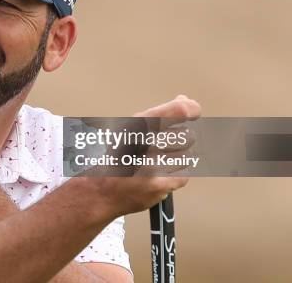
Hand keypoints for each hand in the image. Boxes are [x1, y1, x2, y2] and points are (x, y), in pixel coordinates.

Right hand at [87, 95, 200, 216]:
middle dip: (181, 141)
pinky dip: (174, 176)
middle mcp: (144, 142)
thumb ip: (159, 115)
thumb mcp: (129, 128)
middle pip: (187, 136)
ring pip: (187, 157)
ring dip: (177, 160)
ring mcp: (152, 165)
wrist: (98, 191)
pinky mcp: (158, 185)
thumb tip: (185, 100)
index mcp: (136, 124)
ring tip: (159, 162)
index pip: (178, 110)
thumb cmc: (116, 157)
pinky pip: (183, 176)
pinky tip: (158, 175)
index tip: (193, 112)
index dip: (190, 109)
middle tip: (165, 147)